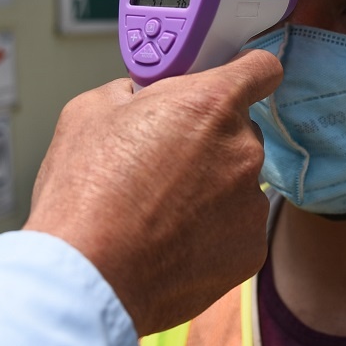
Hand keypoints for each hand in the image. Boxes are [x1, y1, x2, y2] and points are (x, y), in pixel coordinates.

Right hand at [24, 50, 282, 335]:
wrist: (87, 277)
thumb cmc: (84, 193)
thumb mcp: (90, 110)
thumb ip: (133, 90)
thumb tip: (143, 95)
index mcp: (210, 104)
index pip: (262, 68)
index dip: (246, 72)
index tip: (233, 83)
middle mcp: (242, 150)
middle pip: (239, 130)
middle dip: (208, 138)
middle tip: (162, 160)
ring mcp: (251, 204)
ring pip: (238, 182)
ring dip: (210, 188)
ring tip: (158, 210)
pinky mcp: (250, 250)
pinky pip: (237, 227)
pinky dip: (213, 231)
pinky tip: (171, 241)